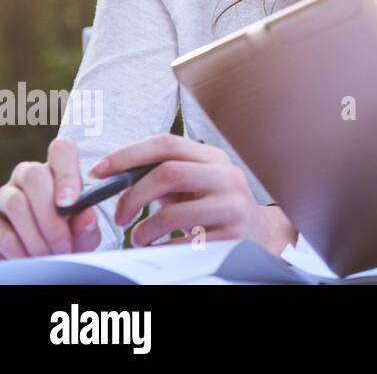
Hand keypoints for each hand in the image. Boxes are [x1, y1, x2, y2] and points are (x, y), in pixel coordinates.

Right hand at [0, 137, 99, 258]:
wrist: (46, 258)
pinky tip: (32, 258)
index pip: (61, 150)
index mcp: (57, 169)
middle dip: (50, 214)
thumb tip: (87, 215)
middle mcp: (28, 175)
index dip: (66, 172)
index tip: (71, 202)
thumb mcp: (83, 232)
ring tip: (50, 254)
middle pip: (33, 175)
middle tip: (63, 243)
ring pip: (15, 201)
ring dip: (35, 234)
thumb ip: (86, 224)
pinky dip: (18, 247)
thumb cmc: (69, 238)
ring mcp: (5, 194)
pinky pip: (0, 228)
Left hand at [88, 134, 296, 251]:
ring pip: (172, 214)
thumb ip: (164, 174)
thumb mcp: (196, 184)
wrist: (259, 235)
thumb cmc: (214, 208)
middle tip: (119, 216)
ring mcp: (231, 207)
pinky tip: (159, 249)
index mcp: (213, 158)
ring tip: (140, 238)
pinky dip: (161, 249)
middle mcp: (226, 177)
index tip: (100, 171)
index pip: (167, 143)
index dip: (128, 155)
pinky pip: (183, 245)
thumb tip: (114, 174)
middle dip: (133, 196)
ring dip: (144, 230)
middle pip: (168, 173)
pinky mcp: (232, 237)